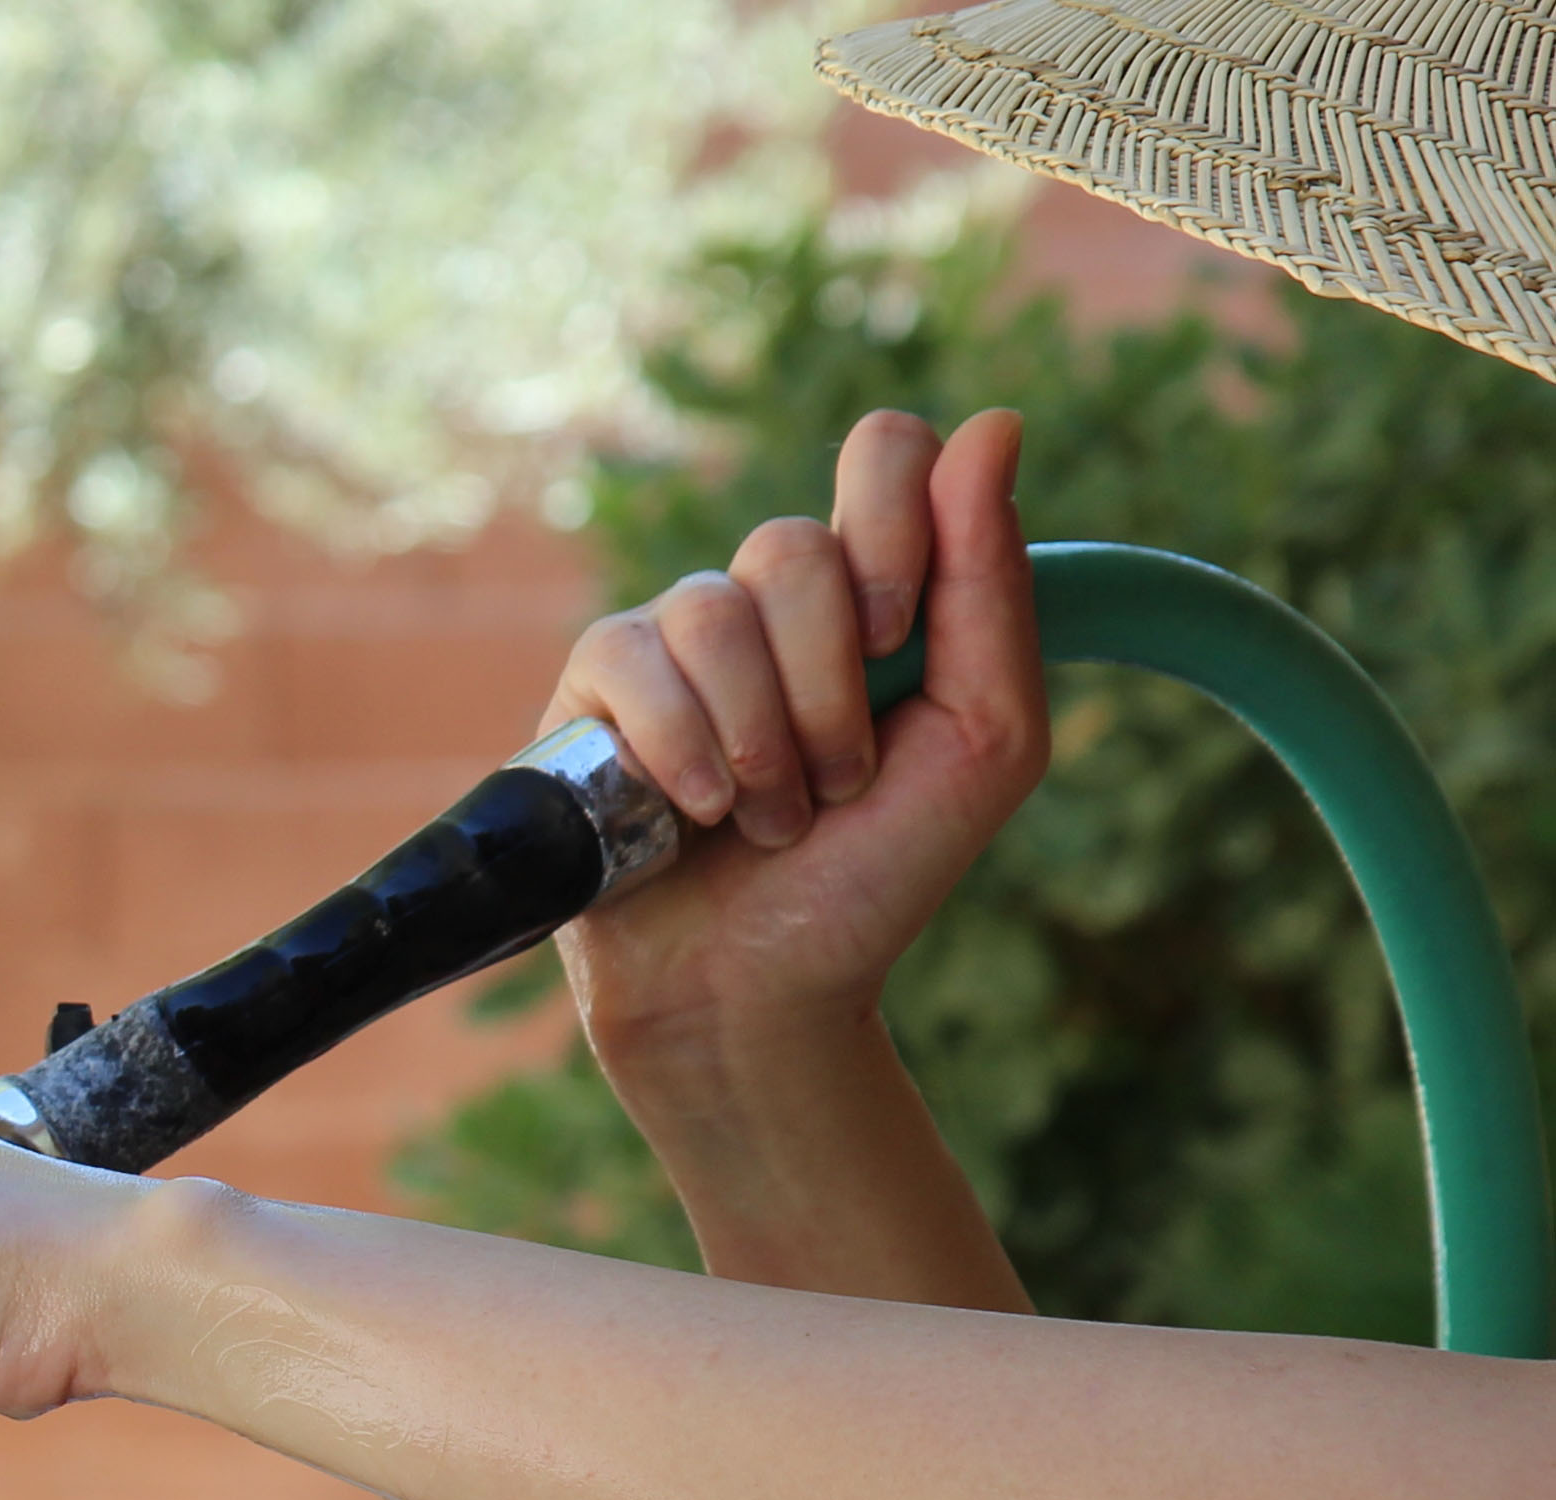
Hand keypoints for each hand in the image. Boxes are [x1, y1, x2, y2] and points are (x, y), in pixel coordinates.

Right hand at [546, 408, 1048, 1102]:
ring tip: (765, 819)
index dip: (893, 526)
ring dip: (760, 739)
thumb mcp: (986, 739)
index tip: (897, 641)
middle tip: (839, 780)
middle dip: (829, 687)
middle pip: (797, 546)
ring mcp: (675, 643)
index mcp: (876, 592)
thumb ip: (996, 587)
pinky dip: (680, 748)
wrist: (759, 992)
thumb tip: (995, 420)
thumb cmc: (876, 876)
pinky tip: (692, 813)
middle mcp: (771, 603)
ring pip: (715, 609)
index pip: (887, 453)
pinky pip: (631, 659)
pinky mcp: (591, 695)